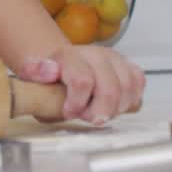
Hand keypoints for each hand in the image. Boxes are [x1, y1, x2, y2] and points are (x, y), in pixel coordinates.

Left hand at [19, 46, 144, 124]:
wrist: (63, 69)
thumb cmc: (51, 80)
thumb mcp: (32, 78)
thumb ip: (34, 73)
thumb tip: (50, 71)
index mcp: (70, 56)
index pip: (82, 80)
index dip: (77, 104)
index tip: (69, 112)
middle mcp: (95, 54)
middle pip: (109, 89)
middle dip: (98, 112)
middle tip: (87, 117)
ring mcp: (115, 59)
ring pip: (128, 89)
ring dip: (114, 109)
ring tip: (98, 112)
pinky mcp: (129, 66)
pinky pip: (139, 85)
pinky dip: (129, 101)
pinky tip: (114, 106)